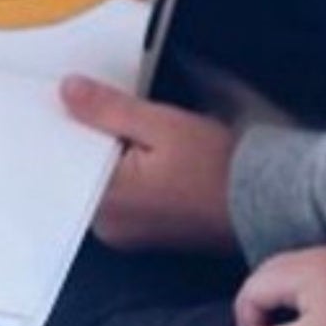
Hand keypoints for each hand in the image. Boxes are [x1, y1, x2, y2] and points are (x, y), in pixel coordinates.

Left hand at [60, 80, 238, 254]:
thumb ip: (110, 109)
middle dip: (89, 139)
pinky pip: (118, 197)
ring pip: (99, 184)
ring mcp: (123, 235)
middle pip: (79, 172)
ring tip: (130, 129)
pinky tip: (144, 154)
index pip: (64, 159)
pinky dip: (124, 174)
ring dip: (108, 156)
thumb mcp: (163, 125)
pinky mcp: (141, 234)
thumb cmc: (216, 166)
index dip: (67, 125)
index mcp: (106, 202)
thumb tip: (67, 90)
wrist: (261, 202)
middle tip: (106, 107)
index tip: (70, 99)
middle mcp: (107, 227)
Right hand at [234, 246, 325, 325]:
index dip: (249, 322)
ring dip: (271, 297)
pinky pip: (302, 272)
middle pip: (264, 274)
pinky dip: (290, 291)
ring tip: (270, 325)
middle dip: (252, 304)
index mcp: (298, 271)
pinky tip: (297, 311)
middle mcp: (310, 255)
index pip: (253, 290)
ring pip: (282, 271)